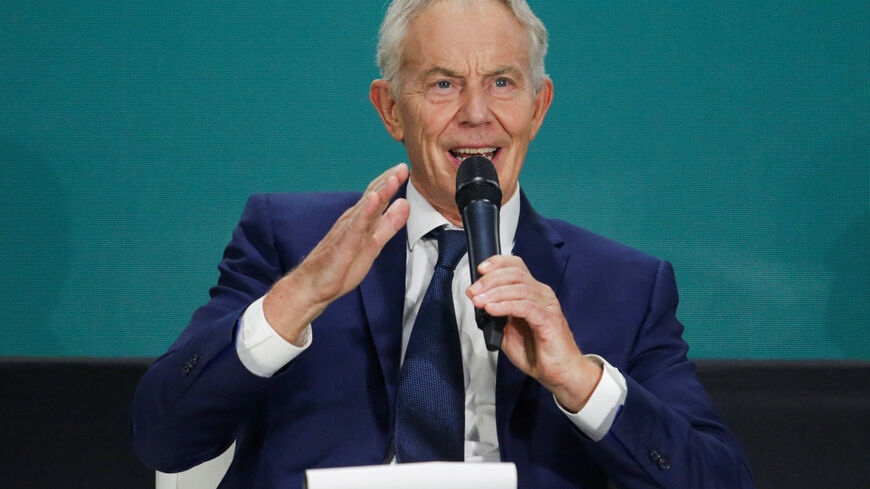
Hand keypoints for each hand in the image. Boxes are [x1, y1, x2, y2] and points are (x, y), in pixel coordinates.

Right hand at [264, 164, 409, 344]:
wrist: (313, 287)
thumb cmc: (341, 267)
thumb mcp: (374, 244)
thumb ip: (389, 225)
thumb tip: (405, 204)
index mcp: (361, 220)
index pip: (377, 197)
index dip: (391, 182)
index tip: (404, 168)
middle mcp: (352, 221)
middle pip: (372, 197)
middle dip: (388, 181)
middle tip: (402, 166)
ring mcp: (347, 231)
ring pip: (366, 208)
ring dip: (380, 192)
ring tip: (393, 178)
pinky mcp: (344, 244)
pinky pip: (356, 226)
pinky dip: (366, 212)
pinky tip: (374, 200)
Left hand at [466, 255, 601, 411]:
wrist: (559, 373)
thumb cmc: (537, 352)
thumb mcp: (509, 331)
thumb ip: (497, 315)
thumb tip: (479, 302)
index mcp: (533, 293)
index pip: (516, 266)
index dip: (497, 263)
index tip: (480, 270)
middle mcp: (542, 295)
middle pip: (515, 274)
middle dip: (490, 280)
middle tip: (474, 291)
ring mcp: (547, 306)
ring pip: (519, 289)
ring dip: (494, 293)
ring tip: (479, 302)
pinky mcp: (548, 319)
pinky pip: (525, 306)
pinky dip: (505, 306)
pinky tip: (492, 309)